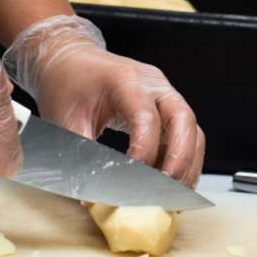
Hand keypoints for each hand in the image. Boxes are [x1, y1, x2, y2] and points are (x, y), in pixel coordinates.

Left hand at [3, 15, 204, 187]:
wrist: (70, 59)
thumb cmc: (66, 83)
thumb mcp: (64, 119)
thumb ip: (80, 156)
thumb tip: (92, 197)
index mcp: (126, 80)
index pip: (147, 117)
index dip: (144, 151)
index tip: (133, 179)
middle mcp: (153, 84)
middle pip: (184, 119)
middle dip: (180, 158)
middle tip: (166, 190)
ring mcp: (164, 94)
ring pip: (192, 129)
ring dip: (187, 163)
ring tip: (172, 194)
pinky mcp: (166, 108)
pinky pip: (186, 134)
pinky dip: (183, 160)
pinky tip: (172, 183)